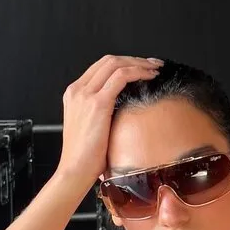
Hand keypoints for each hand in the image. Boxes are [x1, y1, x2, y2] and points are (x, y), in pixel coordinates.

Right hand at [56, 55, 162, 186]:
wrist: (75, 169)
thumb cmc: (85, 157)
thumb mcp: (91, 128)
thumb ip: (102, 114)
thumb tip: (124, 111)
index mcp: (74, 94)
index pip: (100, 67)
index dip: (124, 63)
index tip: (141, 67)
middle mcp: (77, 90)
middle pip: (108, 61)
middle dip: (134, 59)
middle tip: (153, 64)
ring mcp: (85, 94)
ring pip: (115, 64)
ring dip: (139, 63)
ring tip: (155, 69)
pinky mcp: (97, 103)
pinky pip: (121, 77)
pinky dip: (138, 72)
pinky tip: (150, 77)